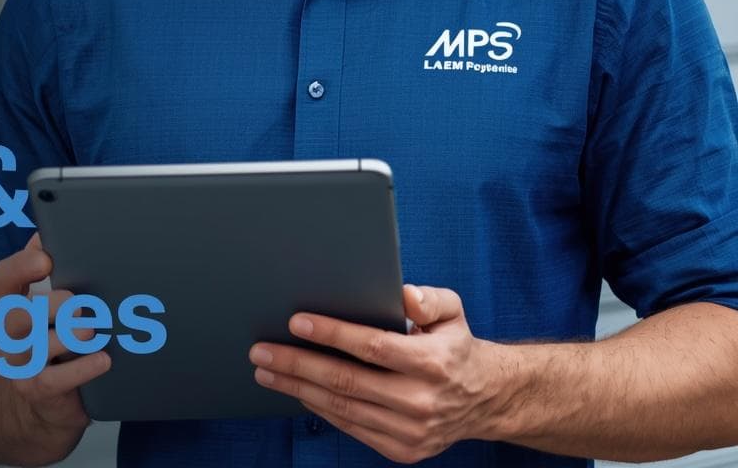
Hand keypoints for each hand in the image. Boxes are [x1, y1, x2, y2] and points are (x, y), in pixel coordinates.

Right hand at [0, 233, 111, 436]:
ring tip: (90, 331)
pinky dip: (80, 370)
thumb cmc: (52, 339)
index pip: (4, 279)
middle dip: (49, 307)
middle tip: (78, 303)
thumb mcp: (49, 303)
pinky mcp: (38, 391)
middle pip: (17, 316)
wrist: (44, 400)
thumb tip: (50, 232)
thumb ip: (51, 269)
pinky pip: (53, 382)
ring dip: (65, 337)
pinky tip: (103, 360)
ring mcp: (21, 365)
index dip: (21, 267)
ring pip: (34, 348)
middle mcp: (11, 334)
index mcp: (13, 303)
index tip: (45, 258)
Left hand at [249, 284, 509, 462]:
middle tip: (261, 351)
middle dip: (298, 364)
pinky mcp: (402, 450)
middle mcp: (422, 401)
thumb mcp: (452, 311)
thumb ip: (427, 299)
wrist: (485, 399)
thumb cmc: (455, 346)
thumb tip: (401, 294)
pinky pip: (351, 428)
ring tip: (266, 372)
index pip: (373, 347)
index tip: (296, 322)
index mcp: (433, 363)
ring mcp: (411, 431)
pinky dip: (320, 409)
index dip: (332, 334)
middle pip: (347, 381)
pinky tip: (298, 391)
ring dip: (298, 389)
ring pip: (342, 408)